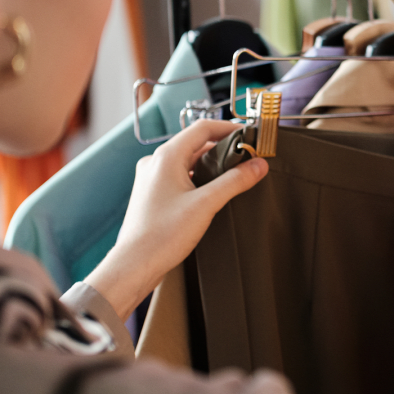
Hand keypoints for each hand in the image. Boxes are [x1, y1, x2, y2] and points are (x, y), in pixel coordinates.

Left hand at [85, 119, 267, 319]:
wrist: (134, 265)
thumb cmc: (162, 235)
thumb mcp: (206, 204)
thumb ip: (235, 181)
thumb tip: (259, 165)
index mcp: (167, 157)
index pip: (203, 128)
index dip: (230, 128)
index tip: (250, 135)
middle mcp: (156, 162)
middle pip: (196, 143)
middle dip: (223, 147)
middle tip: (248, 157)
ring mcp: (151, 178)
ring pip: (187, 160)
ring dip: (211, 163)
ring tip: (234, 174)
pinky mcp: (152, 193)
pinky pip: (179, 174)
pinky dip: (198, 176)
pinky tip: (211, 191)